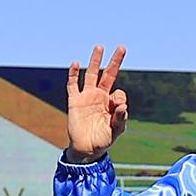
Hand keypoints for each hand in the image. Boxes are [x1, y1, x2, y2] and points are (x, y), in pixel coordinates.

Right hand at [66, 44, 128, 161]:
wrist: (86, 149)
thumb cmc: (103, 140)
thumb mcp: (116, 130)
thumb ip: (120, 118)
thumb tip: (123, 105)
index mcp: (111, 103)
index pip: (119, 92)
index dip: (119, 98)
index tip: (117, 108)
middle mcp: (100, 96)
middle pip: (108, 74)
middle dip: (115, 62)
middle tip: (122, 48)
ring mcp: (87, 97)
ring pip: (91, 74)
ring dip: (95, 61)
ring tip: (100, 47)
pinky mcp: (74, 100)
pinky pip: (72, 85)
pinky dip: (73, 74)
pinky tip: (75, 63)